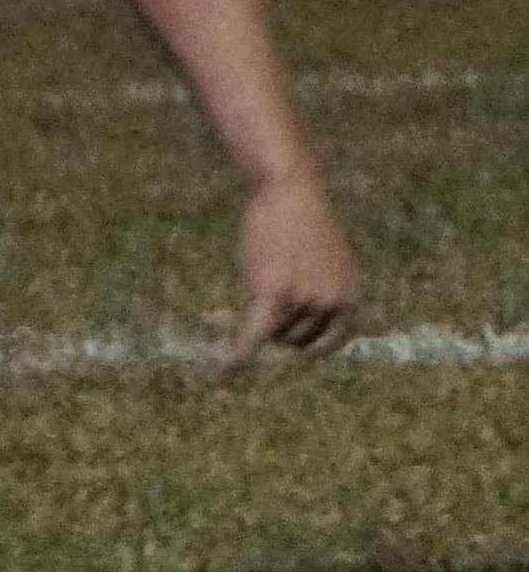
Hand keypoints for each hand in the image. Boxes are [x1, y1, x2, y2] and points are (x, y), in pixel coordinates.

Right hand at [221, 172, 357, 373]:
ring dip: (247, 322)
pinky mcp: (273, 294)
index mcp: (351, 297)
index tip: (285, 348)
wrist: (290, 190)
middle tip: (231, 313)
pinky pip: (252, 337)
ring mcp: (304, 300)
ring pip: (269, 332)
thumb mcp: (322, 260)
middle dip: (267, 328)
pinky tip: (225, 380)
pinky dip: (238, 362)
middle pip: (293, 338)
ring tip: (220, 307)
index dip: (304, 345)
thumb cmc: (300, 220)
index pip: (328, 341)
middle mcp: (333, 303)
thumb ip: (315, 294)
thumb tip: (290, 330)